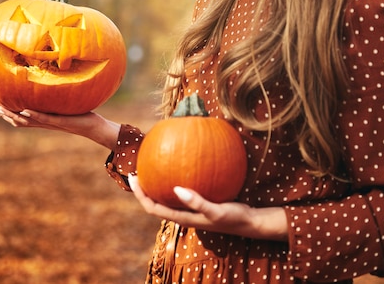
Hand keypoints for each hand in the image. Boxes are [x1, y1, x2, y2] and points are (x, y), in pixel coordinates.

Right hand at [0, 102, 120, 149]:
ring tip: (0, 108)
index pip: (19, 117)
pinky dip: (34, 115)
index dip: (5, 111)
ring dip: (13, 115)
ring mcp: (50, 123)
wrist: (93, 127)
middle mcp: (43, 122)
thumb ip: (56, 97)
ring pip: (27, 121)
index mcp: (42, 118)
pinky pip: (44, 119)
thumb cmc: (80, 115)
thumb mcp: (65, 104)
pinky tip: (25, 109)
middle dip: (3, 113)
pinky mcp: (60, 121)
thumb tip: (51, 81)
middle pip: (17, 120)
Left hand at [128, 175, 287, 241]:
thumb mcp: (216, 211)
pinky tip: (184, 162)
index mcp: (182, 218)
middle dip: (145, 187)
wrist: (251, 221)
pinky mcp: (200, 201)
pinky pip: (183, 188)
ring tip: (154, 163)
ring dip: (159, 182)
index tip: (133, 177)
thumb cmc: (233, 218)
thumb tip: (176, 189)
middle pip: (156, 201)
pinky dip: (177, 176)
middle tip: (138, 168)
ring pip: (168, 195)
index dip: (140, 194)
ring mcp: (191, 208)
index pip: (152, 207)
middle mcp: (183, 213)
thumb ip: (197, 202)